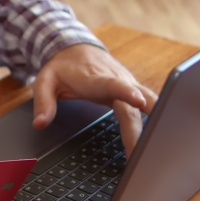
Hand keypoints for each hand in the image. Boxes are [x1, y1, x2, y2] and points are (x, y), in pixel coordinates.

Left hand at [32, 44, 157, 157]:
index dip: (126, 93)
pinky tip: (159, 140)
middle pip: (134, 105)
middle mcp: (117, 80)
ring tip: (157, 151)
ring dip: (155, 125)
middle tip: (141, 152)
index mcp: (95, 78)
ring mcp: (128, 84)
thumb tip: (40, 124)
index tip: (138, 102)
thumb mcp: (44, 81)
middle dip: (139, 128)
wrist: (77, 48)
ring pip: (148, 103)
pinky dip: (155, 121)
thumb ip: (43, 102)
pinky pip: (148, 106)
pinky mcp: (134, 90)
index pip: (113, 84)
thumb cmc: (62, 66)